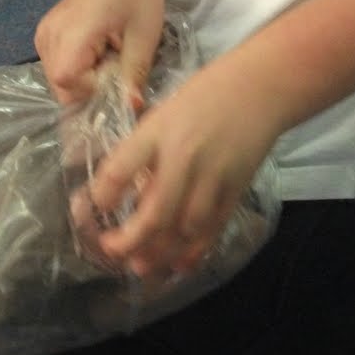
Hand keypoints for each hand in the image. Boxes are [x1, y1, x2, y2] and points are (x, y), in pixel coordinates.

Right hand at [35, 0, 165, 108]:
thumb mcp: (145, 32)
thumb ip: (134, 72)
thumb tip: (131, 108)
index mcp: (71, 31)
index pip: (68, 83)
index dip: (94, 90)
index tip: (119, 75)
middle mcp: (49, 36)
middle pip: (62, 88)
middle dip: (93, 90)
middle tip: (120, 67)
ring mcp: (44, 37)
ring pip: (61, 83)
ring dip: (88, 82)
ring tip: (111, 56)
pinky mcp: (46, 38)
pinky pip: (61, 70)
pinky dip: (82, 72)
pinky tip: (100, 53)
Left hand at [87, 65, 279, 277]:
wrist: (260, 88)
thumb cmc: (205, 94)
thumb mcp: (164, 112)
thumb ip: (145, 148)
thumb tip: (125, 188)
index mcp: (157, 132)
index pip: (119, 170)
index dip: (102, 196)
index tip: (94, 209)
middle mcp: (182, 157)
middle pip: (154, 213)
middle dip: (129, 242)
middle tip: (112, 251)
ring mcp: (212, 176)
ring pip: (183, 229)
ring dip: (160, 254)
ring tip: (142, 266)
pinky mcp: (235, 189)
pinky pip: (212, 228)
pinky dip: (195, 251)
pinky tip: (180, 264)